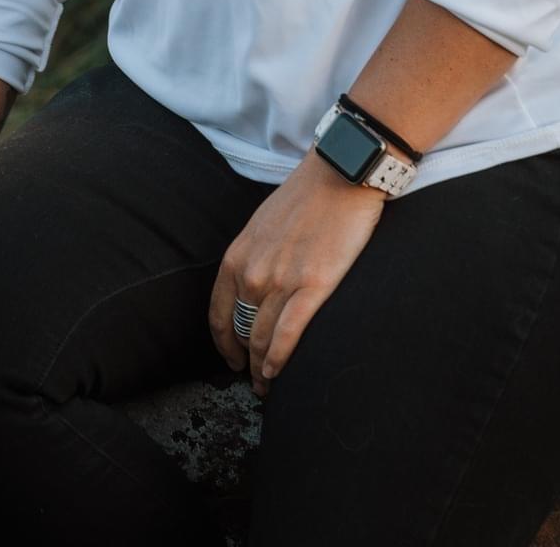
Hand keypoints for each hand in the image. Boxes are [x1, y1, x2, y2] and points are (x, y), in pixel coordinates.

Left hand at [208, 152, 384, 396]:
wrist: (340, 174)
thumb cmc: (306, 196)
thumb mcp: (263, 225)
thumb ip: (254, 257)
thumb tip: (254, 287)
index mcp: (237, 257)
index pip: (219, 315)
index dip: (223, 345)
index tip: (231, 360)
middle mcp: (252, 273)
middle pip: (242, 333)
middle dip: (245, 362)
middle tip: (253, 380)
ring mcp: (281, 281)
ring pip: (263, 341)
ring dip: (263, 370)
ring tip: (268, 385)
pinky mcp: (313, 287)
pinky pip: (289, 336)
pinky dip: (280, 360)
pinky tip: (278, 374)